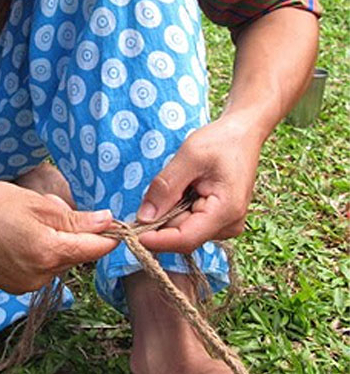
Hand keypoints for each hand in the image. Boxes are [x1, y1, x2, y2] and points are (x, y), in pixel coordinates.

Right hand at [0, 180, 117, 293]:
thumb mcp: (33, 202)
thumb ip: (72, 217)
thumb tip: (107, 221)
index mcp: (50, 253)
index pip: (96, 249)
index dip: (109, 233)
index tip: (114, 219)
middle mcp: (41, 277)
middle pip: (76, 255)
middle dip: (73, 233)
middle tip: (48, 208)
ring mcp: (26, 286)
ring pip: (58, 262)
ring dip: (54, 242)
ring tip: (25, 220)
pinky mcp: (13, 287)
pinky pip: (40, 269)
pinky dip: (37, 252)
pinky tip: (15, 235)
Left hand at [136, 114, 261, 253]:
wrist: (242, 134)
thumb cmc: (219, 141)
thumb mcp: (189, 157)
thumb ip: (165, 188)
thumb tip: (143, 218)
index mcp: (226, 212)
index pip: (185, 239)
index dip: (156, 239)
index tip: (132, 232)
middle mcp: (229, 226)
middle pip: (182, 235)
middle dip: (161, 219)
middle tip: (156, 190)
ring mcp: (225, 225)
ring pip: (183, 230)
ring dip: (170, 212)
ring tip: (180, 182)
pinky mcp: (219, 221)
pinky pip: (189, 223)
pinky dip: (178, 209)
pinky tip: (186, 189)